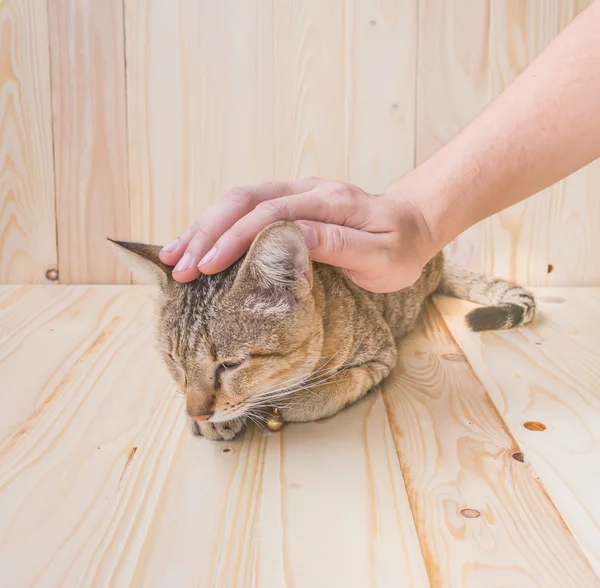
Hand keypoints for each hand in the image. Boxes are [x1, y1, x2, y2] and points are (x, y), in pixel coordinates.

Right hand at [158, 178, 434, 292]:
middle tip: (177, 266)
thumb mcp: (381, 256)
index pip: (270, 214)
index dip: (234, 238)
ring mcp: (297, 193)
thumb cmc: (400, 247)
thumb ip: (339, 245)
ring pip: (239, 201)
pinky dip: (218, 226)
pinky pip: (247, 209)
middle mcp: (307, 190)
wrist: (413, 224)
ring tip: (173, 254)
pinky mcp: (291, 203)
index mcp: (330, 202)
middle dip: (206, 231)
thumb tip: (291, 236)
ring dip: (203, 226)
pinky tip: (198, 243)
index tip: (206, 266)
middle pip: (244, 200)